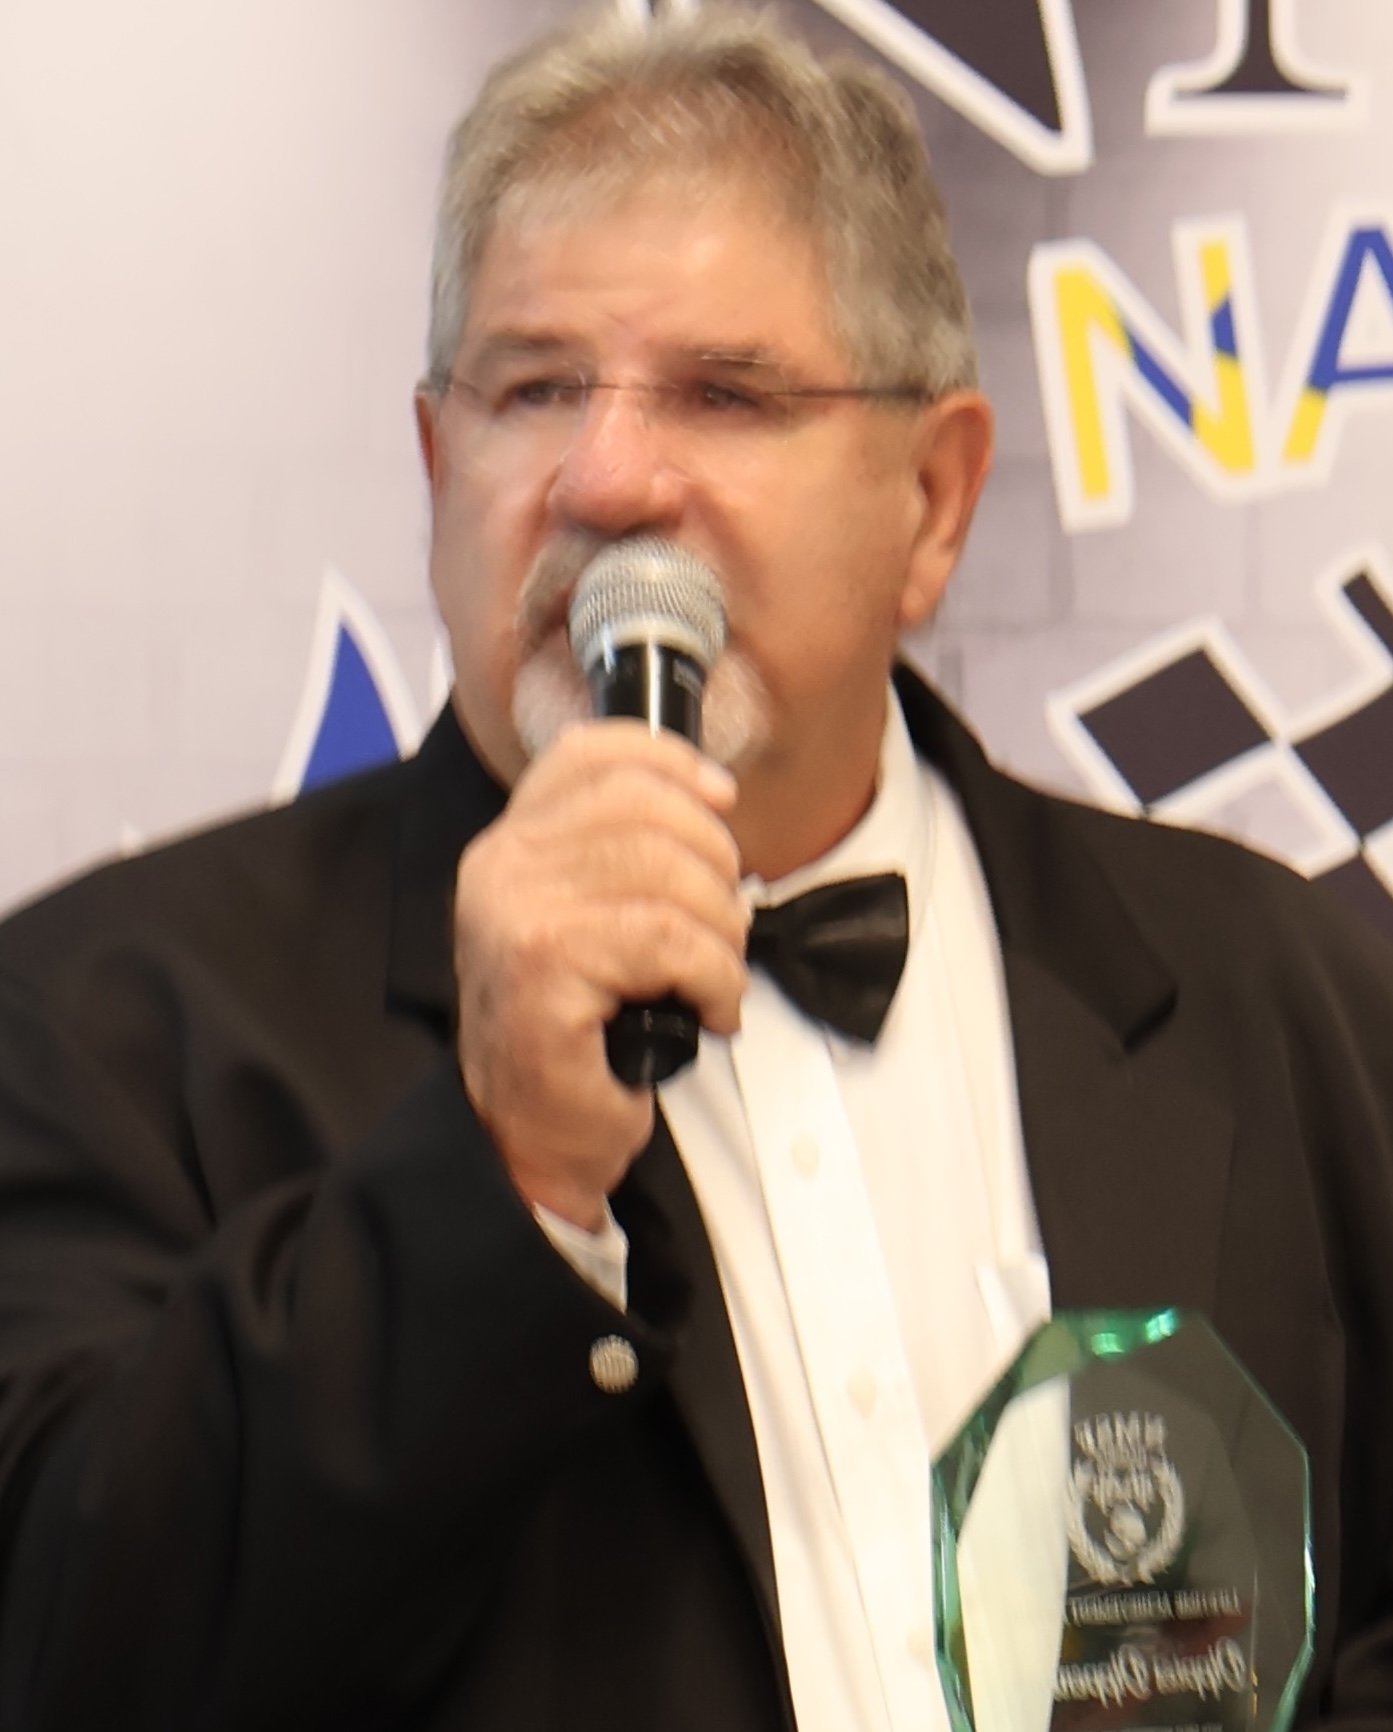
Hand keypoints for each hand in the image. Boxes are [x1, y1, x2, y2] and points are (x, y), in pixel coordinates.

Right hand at [453, 721, 747, 1229]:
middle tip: (724, 929)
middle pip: (646, 807)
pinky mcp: (544, 965)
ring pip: (668, 873)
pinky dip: (715, 977)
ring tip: (715, 976)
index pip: (590, 754)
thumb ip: (628, 854)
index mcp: (511, 843)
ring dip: (721, 932)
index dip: (670, 761)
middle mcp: (502, 866)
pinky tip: (709, 1010)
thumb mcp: (598, 922)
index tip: (720, 798)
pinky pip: (670, 940)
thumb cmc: (578, 1038)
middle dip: (715, 865)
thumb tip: (712, 794)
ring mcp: (515, 911)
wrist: (531, 1139)